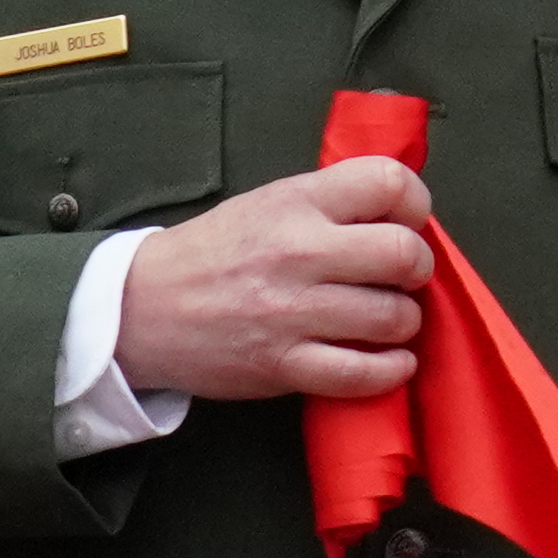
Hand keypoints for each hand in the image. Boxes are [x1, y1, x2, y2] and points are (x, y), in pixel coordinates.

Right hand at [108, 159, 434, 405]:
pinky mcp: (282, 366)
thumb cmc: (214, 253)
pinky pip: (363, 374)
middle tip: (403, 276)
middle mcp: (298, 253)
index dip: (415, 203)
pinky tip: (390, 362)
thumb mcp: (267, 203)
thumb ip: (329, 203)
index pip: (389, 183)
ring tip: (387, 319)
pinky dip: (391, 371)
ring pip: (392, 317)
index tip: (408, 222)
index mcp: (296, 203)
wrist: (141, 309)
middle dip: (417, 268)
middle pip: (403, 254)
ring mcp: (291, 313)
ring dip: (403, 321)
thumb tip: (400, 213)